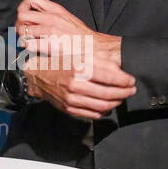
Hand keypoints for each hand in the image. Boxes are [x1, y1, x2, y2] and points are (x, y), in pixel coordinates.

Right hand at [15, 0, 134, 119]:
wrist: (36, 75)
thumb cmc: (59, 61)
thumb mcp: (77, 54)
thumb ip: (98, 62)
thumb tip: (119, 70)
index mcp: (79, 68)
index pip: (109, 77)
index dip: (124, 80)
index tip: (132, 80)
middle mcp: (76, 84)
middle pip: (108, 93)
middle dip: (124, 93)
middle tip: (131, 90)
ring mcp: (72, 99)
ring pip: (101, 106)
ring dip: (115, 103)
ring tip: (122, 98)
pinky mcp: (68, 108)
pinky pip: (91, 114)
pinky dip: (102, 111)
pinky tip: (108, 106)